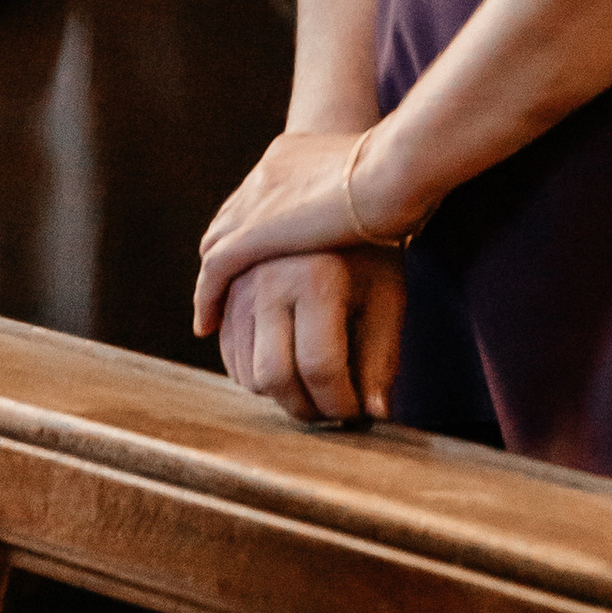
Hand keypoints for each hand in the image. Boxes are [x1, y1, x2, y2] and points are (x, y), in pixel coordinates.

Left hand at [193, 120, 420, 332]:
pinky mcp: (251, 234)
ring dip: (215, 280)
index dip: (257, 222)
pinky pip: (213, 272)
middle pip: (232, 216)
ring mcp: (255, 201)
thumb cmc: (407, 173)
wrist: (393, 170)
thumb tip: (402, 216)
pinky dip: (206, 298)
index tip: (266, 249)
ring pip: (216, 245)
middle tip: (231, 286)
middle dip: (230, 249)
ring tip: (214, 313)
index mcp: (294, 153)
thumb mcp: (381, 178)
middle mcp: (268, 172)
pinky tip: (206, 325)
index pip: (262, 191)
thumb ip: (375, 194)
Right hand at [215, 250, 407, 425]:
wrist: (333, 198)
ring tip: (316, 386)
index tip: (358, 413)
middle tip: (333, 411)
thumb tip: (376, 413)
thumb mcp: (387, 298)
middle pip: (273, 377)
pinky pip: (231, 356)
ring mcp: (239, 285)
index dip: (341, 403)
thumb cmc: (370, 253)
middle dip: (306, 408)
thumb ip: (381, 357)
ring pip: (247, 373)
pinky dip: (258, 374)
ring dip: (283, 394)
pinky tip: (290, 364)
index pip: (321, 367)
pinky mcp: (224, 292)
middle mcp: (268, 281)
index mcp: (316, 280)